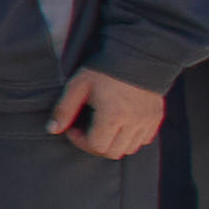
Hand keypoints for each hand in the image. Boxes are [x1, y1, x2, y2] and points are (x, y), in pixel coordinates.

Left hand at [52, 66, 168, 160]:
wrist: (136, 55)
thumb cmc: (103, 70)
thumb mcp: (78, 86)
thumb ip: (64, 109)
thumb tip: (52, 130)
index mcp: (113, 115)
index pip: (96, 146)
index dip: (80, 141)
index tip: (73, 128)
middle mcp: (134, 122)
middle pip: (113, 153)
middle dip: (95, 145)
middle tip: (86, 130)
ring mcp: (148, 121)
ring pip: (129, 149)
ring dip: (113, 144)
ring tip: (103, 127)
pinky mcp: (156, 118)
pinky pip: (144, 140)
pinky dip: (131, 138)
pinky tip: (120, 125)